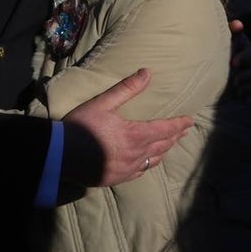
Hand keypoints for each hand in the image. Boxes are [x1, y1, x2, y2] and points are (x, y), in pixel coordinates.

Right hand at [60, 68, 192, 186]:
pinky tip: (147, 162)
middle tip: (184, 131)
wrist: (60, 156)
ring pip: (153, 160)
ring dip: (163, 151)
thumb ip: (127, 89)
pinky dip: (148, 163)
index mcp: (135, 135)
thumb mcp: (103, 103)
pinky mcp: (117, 178)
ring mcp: (127, 169)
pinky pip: (140, 172)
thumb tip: (147, 72)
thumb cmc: (81, 126)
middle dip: (174, 137)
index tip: (190, 121)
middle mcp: (136, 154)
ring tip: (169, 145)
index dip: (178, 124)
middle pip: (162, 145)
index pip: (165, 129)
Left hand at [226, 19, 250, 102]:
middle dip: (245, 77)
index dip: (244, 58)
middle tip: (234, 81)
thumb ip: (233, 30)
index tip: (233, 63)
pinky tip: (242, 100)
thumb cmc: (232, 47)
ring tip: (236, 92)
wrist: (234, 61)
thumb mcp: (233, 38)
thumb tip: (236, 23)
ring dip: (246, 88)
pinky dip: (249, 97)